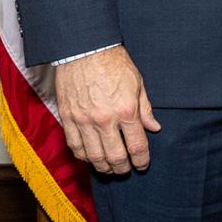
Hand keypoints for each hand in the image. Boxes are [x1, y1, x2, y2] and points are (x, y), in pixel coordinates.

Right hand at [52, 46, 160, 174]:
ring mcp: (84, 121)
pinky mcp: (67, 119)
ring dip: (103, 166)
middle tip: (126, 171)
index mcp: (126, 110)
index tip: (143, 165)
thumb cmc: (114, 63)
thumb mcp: (138, 83)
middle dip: (123, 168)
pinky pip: (75, 146)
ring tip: (110, 169)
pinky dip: (83, 156)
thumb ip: (145, 109)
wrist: (84, 50)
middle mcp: (105, 120)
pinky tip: (91, 158)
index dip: (142, 160)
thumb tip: (154, 128)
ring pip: (94, 156)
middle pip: (115, 156)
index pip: (136, 145)